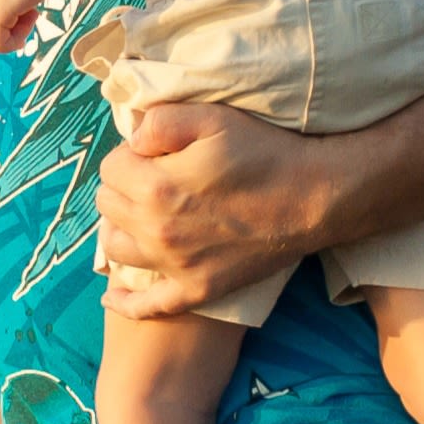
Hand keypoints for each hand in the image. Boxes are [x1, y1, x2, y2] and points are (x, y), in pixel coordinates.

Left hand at [98, 94, 351, 320]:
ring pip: (115, 248)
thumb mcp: (213, 117)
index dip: (130, 155)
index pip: (110, 168)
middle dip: (124, 187)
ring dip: (123, 229)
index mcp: (156, 187)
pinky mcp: (196, 289)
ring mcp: (175, 265)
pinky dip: (125, 301)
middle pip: (108, 205)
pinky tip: (113, 295)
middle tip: (154, 179)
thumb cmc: (265, 152)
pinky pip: (146, 306)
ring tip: (145, 216)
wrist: (316, 197)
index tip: (155, 153)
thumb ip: (161, 121)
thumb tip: (133, 138)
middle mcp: (157, 231)